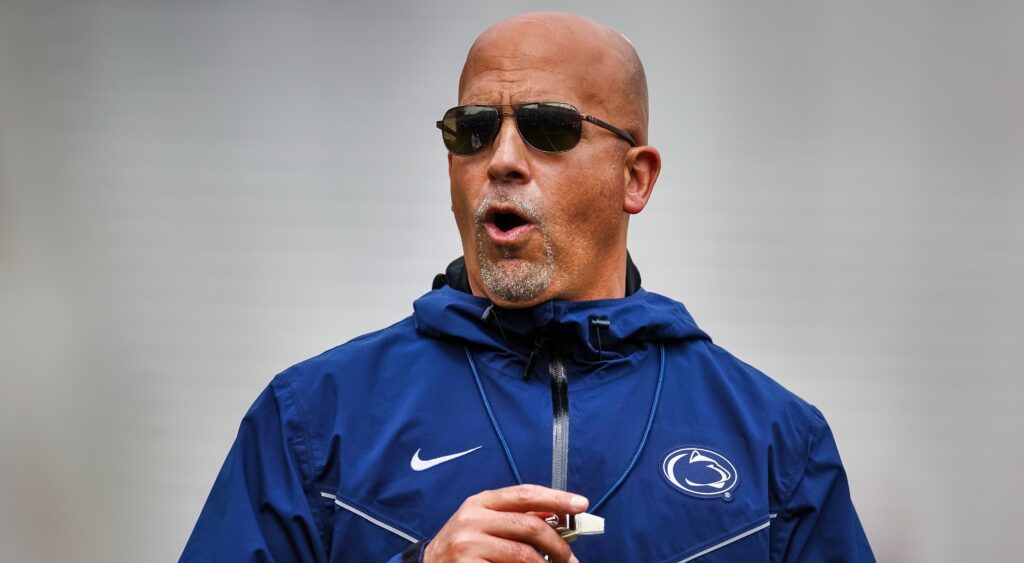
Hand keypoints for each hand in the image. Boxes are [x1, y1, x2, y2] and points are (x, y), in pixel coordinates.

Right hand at [423, 484, 588, 562]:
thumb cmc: (462, 545)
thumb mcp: (484, 521)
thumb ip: (515, 516)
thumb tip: (556, 514)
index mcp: (481, 502)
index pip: (525, 494)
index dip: (557, 498)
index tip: (580, 504)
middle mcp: (473, 519)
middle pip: (530, 526)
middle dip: (558, 543)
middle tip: (570, 557)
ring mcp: (469, 545)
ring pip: (524, 555)